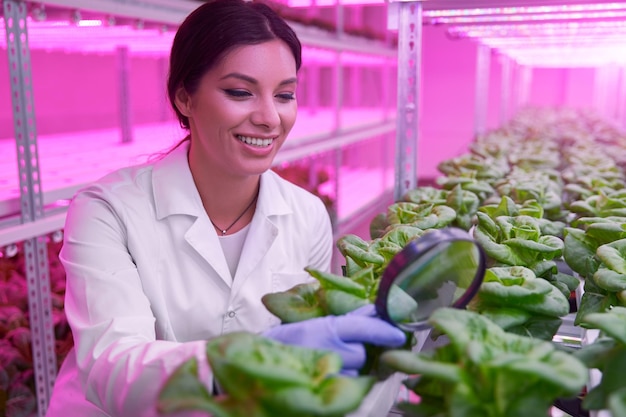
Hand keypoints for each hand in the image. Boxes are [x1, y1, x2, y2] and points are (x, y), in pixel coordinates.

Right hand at [263, 305, 405, 372]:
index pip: (363, 327)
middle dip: (359, 353)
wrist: (260, 363)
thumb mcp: (317, 325)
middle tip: (342, 351)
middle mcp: (329, 349)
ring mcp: (327, 372)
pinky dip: (344, 381)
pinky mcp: (326, 390)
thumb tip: (375, 312)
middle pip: (363, 354)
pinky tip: (330, 375)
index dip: (384, 330)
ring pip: (355, 371)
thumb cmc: (290, 341)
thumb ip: (347, 320)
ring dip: (350, 369)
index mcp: (327, 328)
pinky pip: (346, 385)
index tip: (399, 335)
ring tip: (330, 364)